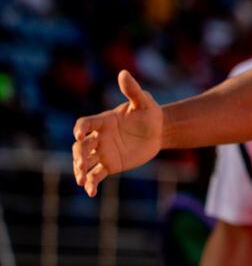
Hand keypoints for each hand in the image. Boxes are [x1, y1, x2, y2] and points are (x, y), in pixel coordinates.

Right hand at [72, 70, 161, 196]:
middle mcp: (99, 137)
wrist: (159, 131)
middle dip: (78, 155)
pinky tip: (90, 192)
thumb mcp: (144, 101)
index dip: (79, 129)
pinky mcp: (109, 164)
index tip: (79, 136)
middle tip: (81, 164)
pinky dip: (91, 183)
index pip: (85, 124)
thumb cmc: (151, 114)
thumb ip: (133, 90)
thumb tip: (123, 73)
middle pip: (80, 146)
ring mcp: (102, 152)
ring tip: (81, 180)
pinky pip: (97, 175)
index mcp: (104, 121)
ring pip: (85, 162)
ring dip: (80, 170)